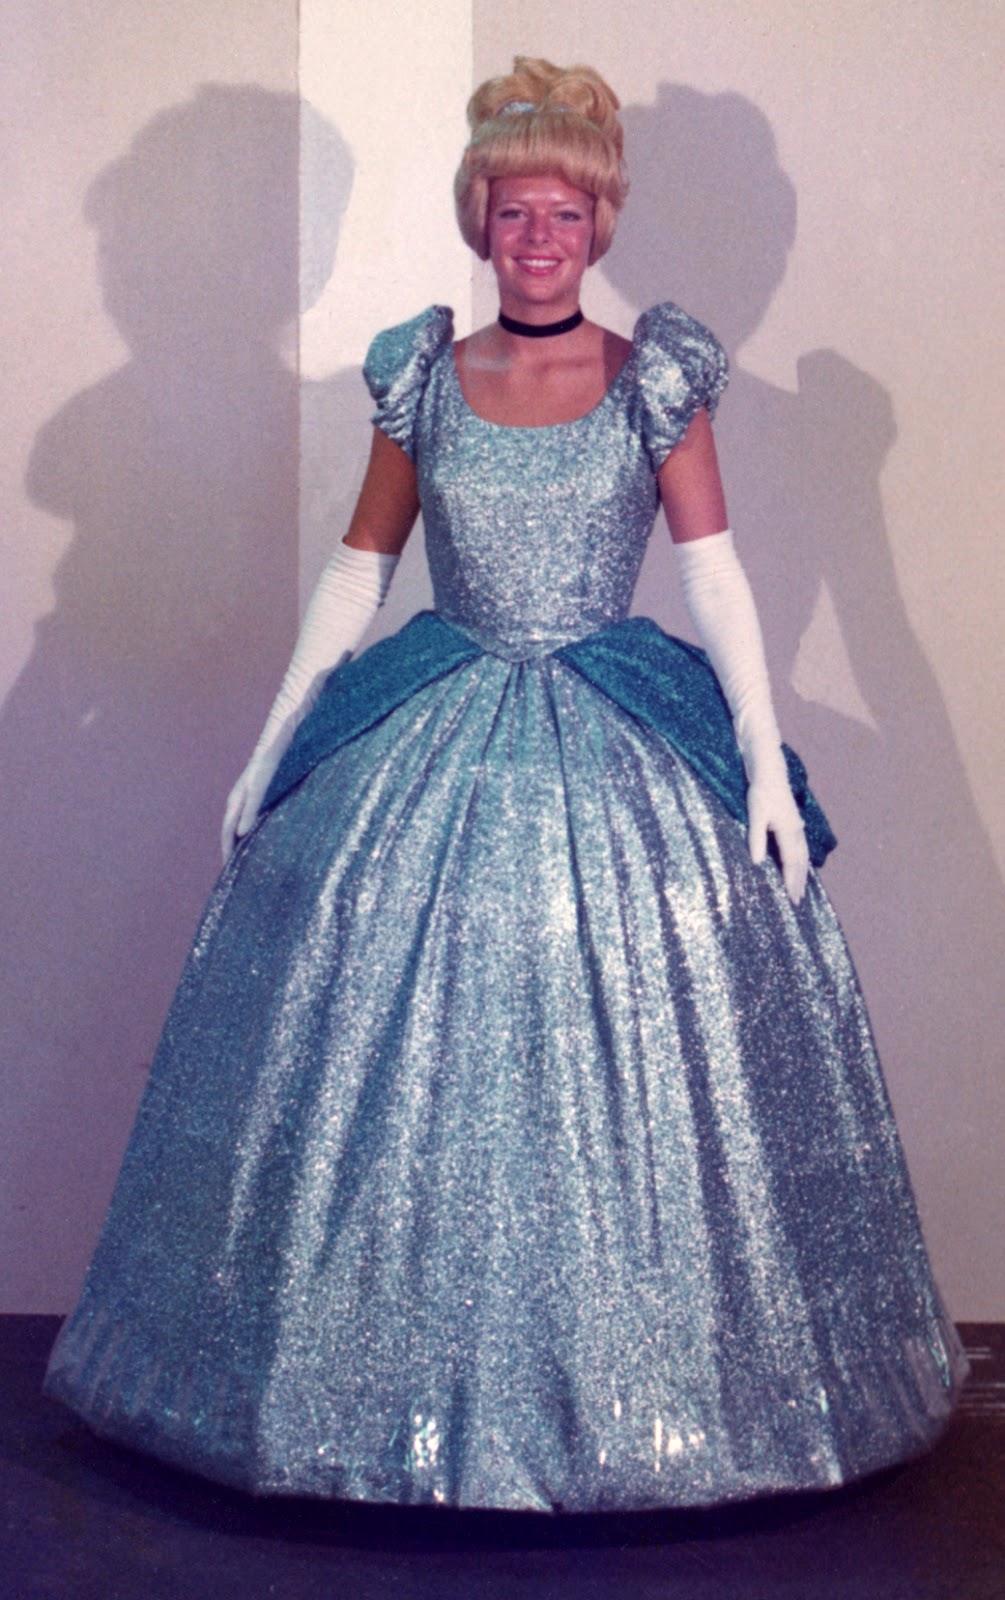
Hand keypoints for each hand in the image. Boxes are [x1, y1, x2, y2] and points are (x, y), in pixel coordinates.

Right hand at [220, 729, 288, 863]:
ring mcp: (250, 796)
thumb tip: (242, 834)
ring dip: (244, 842)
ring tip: (251, 859)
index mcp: (236, 801)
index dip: (227, 852)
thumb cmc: (269, 762)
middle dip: (233, 851)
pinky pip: (255, 817)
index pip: (227, 833)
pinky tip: (266, 836)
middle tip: (239, 872)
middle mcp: (239, 800)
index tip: (229, 872)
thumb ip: (252, 809)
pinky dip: (256, 830)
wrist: (280, 737)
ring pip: (243, 825)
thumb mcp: (260, 786)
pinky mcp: (263, 793)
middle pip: (232, 831)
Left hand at [746, 777, 808, 904]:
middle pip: (800, 862)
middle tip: (798, 902)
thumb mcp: (755, 815)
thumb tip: (757, 862)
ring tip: (801, 890)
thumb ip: (756, 838)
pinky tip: (800, 868)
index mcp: (788, 830)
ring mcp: (798, 828)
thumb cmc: (761, 793)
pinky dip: (802, 862)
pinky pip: (802, 849)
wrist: (771, 774)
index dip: (791, 880)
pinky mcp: (795, 825)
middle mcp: (797, 831)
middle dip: (798, 882)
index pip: (791, 861)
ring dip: (802, 874)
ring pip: (803, 856)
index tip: (792, 897)